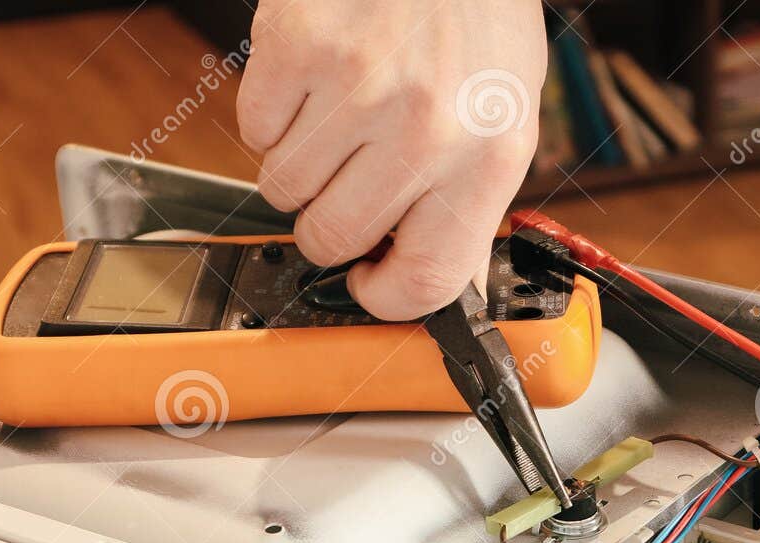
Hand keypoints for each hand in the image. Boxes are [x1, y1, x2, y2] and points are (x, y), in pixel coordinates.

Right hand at [238, 0, 545, 318]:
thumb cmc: (479, 18)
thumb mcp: (505, 118)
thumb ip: (466, 200)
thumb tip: (429, 276)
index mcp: (487, 159)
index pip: (424, 280)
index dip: (384, 296)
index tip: (368, 282)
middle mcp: (423, 131)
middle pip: (332, 238)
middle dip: (329, 224)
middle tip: (346, 185)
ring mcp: (357, 87)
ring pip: (284, 187)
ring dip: (298, 167)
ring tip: (337, 121)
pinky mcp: (298, 44)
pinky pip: (254, 126)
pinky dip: (272, 114)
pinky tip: (314, 83)